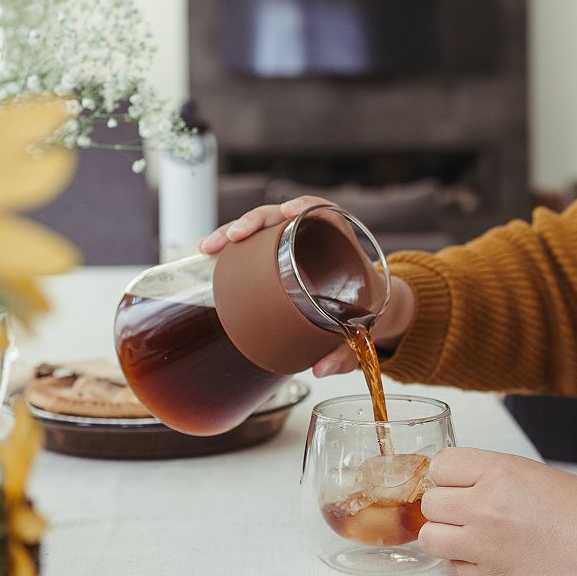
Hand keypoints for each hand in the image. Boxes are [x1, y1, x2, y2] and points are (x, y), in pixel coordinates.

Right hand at [199, 196, 415, 376]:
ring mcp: (293, 244)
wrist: (368, 310)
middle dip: (254, 221)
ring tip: (208, 246)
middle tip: (234, 236)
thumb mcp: (361, 333)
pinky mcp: (277, 255)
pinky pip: (253, 244)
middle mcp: (314, 236)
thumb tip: (320, 369)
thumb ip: (347, 352)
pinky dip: (231, 245)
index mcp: (342, 242)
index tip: (291, 211)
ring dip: (232, 231)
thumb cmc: (366, 312)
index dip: (306, 207)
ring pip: (261, 227)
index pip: (323, 211)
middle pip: (282, 216)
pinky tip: (209, 253)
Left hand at [419, 448, 576, 575]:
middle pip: (430, 503)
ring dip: (447, 537)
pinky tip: (492, 558)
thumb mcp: (527, 471)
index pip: (439, 467)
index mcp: (497, 473)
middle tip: (469, 512)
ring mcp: (487, 547)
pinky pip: (454, 570)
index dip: (448, 476)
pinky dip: (466, 565)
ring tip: (471, 536)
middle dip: (446, 507)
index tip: (459, 483)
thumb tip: (447, 480)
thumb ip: (484, 474)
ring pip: (431, 538)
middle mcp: (486, 508)